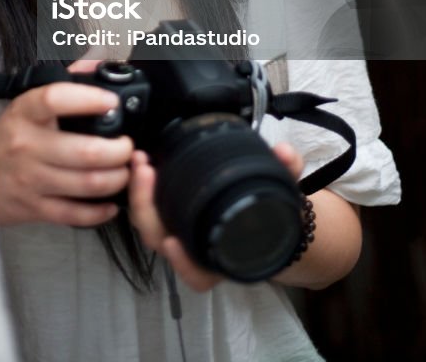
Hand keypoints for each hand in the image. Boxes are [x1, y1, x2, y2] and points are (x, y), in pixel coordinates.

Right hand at [0, 69, 132, 227]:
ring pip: (87, 183)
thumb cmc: (10, 138)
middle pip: (85, 151)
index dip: (89, 99)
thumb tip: (96, 65)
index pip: (55, 99)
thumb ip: (64, 82)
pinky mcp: (35, 208)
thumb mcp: (28, 105)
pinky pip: (75, 213)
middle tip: (127, 146)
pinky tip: (110, 202)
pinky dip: (100, 211)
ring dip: (117, 179)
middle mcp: (26, 145)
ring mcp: (30, 179)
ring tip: (124, 171)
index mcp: (25, 113)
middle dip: (119, 150)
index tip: (112, 102)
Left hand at [128, 141, 304, 291]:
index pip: (199, 274)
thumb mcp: (283, 192)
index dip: (183, 264)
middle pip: (160, 241)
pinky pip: (149, 210)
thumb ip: (286, 172)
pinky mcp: (169, 214)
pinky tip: (141, 165)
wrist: (265, 216)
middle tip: (146, 171)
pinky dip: (141, 192)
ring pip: (149, 224)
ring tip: (141, 161)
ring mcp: (180, 232)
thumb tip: (285, 152)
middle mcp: (196, 250)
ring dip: (139, 194)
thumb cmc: (269, 212)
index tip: (172, 243)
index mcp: (223, 258)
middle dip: (146, 207)